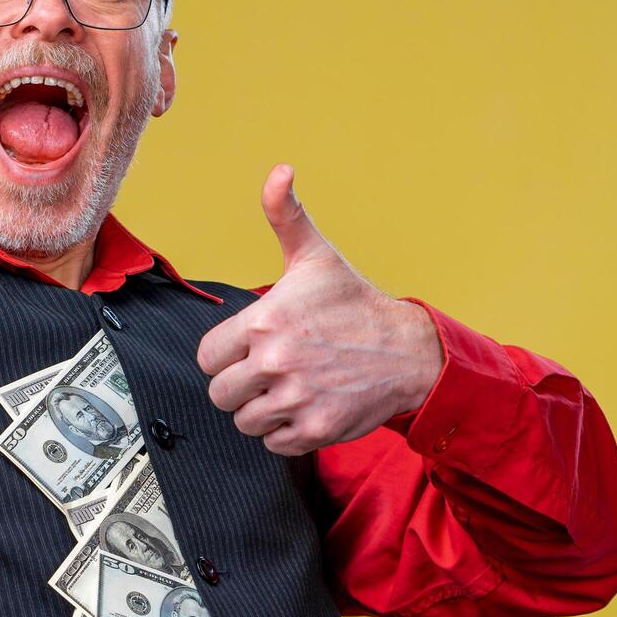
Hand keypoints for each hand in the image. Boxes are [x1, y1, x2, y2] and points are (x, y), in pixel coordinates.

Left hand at [196, 165, 443, 455]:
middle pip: (220, 393)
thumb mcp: (315, 256)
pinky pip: (273, 443)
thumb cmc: (354, 302)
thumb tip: (280, 172)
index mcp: (265, 321)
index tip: (249, 347)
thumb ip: (285, 215)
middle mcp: (275, 362)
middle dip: (239, 384)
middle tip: (267, 371)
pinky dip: (284, 432)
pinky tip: (303, 407)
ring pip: (244, 421)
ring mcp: (295, 399)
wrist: (409, 350)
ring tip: (287, 388)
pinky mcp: (315, 430)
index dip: (224, 354)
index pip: (208, 356)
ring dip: (261, 409)